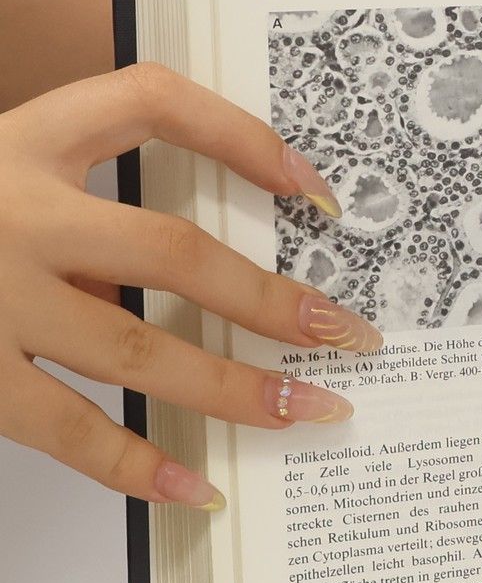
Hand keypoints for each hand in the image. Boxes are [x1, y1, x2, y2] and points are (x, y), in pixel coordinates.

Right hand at [0, 65, 380, 508]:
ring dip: (231, 387)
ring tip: (305, 410)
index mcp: (23, 139)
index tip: (321, 191)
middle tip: (346, 336)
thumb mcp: (7, 162)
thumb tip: (231, 243)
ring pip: (134, 348)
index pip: (152, 100)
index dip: (245, 137)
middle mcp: (10, 212)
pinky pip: (63, 427)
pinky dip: (134, 462)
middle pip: (170, 251)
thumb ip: (92, 185)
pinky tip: (194, 482)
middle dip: (270, 299)